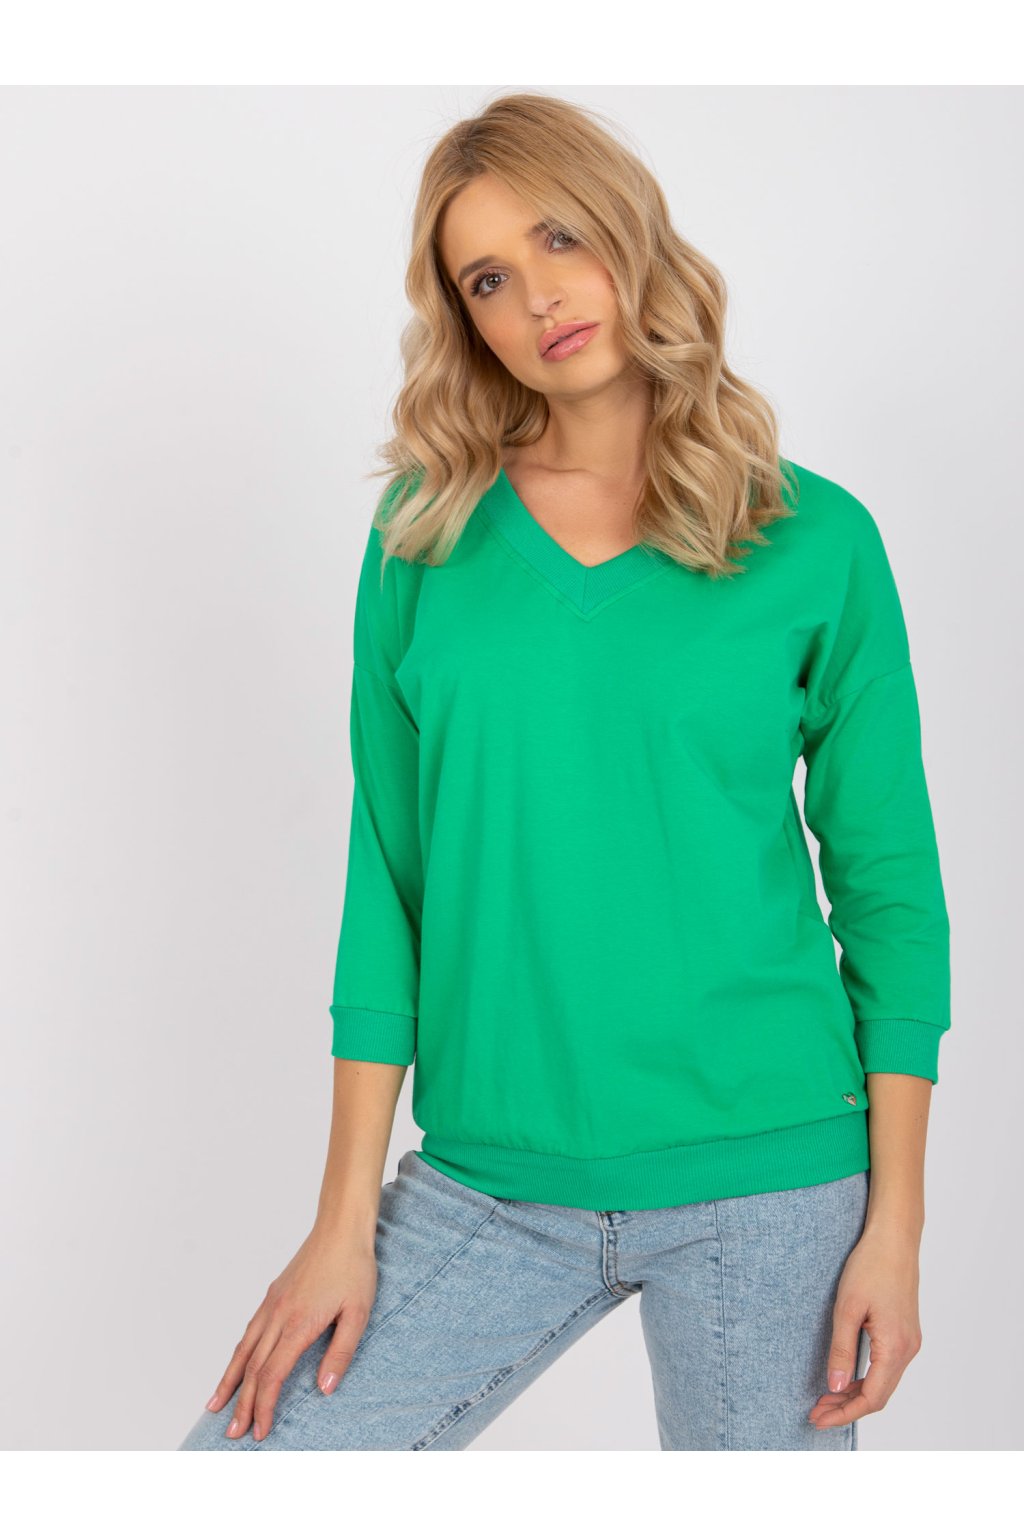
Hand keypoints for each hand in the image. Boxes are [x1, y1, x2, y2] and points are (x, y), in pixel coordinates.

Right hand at [203, 1225, 377, 1441]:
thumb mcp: (358, 1313)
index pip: (273, 1374)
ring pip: (244, 1349)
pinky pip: (249, 1331)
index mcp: (299, 1323)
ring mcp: (272, 1304)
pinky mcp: (273, 1295)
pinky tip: (235, 1365)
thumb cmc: (354, 1269)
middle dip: (242, 1404)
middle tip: (232, 1434)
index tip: (260, 1430)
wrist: (340, 1229)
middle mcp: (278, 1315)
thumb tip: (325, 1389)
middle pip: (253, 1368)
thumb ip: (341, 1352)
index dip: (265, 1405)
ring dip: (230, 1381)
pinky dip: (238, 1354)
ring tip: (215, 1406)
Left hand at [808, 1225, 922, 1431]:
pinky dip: (865, 1378)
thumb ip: (841, 1350)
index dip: (844, 1413)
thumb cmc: (871, 1266)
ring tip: (825, 1398)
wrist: (894, 1239)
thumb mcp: (847, 1308)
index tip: (819, 1418)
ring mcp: (909, 1341)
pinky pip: (886, 1367)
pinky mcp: (904, 1332)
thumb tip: (835, 1387)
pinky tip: (845, 1377)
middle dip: (846, 1407)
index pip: (871, 1398)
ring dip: (855, 1394)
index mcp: (895, 1347)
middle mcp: (908, 1350)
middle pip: (878, 1395)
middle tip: (816, 1413)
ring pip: (882, 1382)